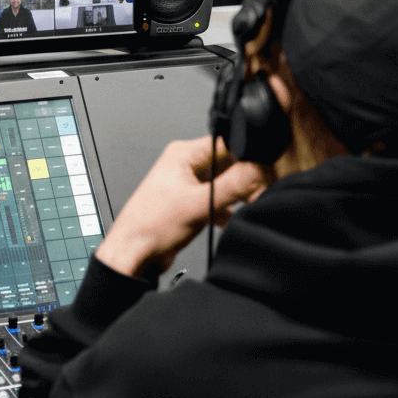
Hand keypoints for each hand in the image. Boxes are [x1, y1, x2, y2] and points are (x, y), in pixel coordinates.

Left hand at [94, 136, 264, 278]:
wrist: (135, 253)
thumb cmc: (150, 226)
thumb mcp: (198, 204)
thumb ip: (232, 186)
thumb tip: (259, 170)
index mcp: (183, 154)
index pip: (226, 144)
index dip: (248, 158)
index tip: (263, 175)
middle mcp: (185, 165)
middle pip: (229, 163)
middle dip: (246, 180)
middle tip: (256, 195)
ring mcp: (188, 184)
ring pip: (225, 183)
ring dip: (238, 196)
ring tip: (247, 207)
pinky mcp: (191, 202)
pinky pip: (218, 199)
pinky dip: (227, 209)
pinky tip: (229, 220)